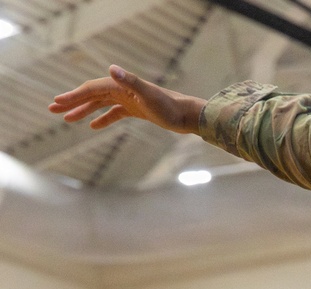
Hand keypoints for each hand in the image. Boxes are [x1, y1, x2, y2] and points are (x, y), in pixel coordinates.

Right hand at [48, 66, 204, 133]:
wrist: (187, 115)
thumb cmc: (169, 106)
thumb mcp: (148, 95)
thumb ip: (130, 81)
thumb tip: (111, 69)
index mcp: (120, 84)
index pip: (91, 89)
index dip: (73, 96)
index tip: (57, 103)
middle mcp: (122, 89)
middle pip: (91, 95)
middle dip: (72, 102)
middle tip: (52, 110)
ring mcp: (128, 99)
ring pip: (100, 105)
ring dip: (83, 111)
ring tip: (67, 120)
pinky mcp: (135, 110)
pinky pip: (114, 113)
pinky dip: (102, 119)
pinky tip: (92, 126)